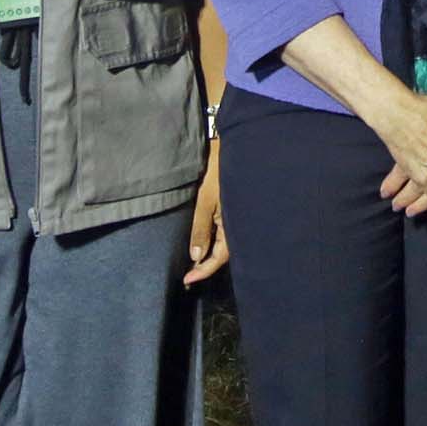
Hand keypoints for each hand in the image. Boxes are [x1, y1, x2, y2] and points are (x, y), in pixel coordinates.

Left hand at [184, 152, 228, 286]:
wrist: (236, 145)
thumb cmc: (220, 170)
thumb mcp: (205, 201)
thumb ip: (200, 229)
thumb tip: (196, 257)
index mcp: (234, 225)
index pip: (219, 258)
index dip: (203, 270)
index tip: (187, 280)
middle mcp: (238, 223)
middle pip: (224, 253)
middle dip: (207, 265)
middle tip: (189, 274)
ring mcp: (236, 215)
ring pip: (224, 241)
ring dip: (210, 252)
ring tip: (193, 261)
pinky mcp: (233, 206)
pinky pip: (225, 229)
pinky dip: (214, 238)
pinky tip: (205, 240)